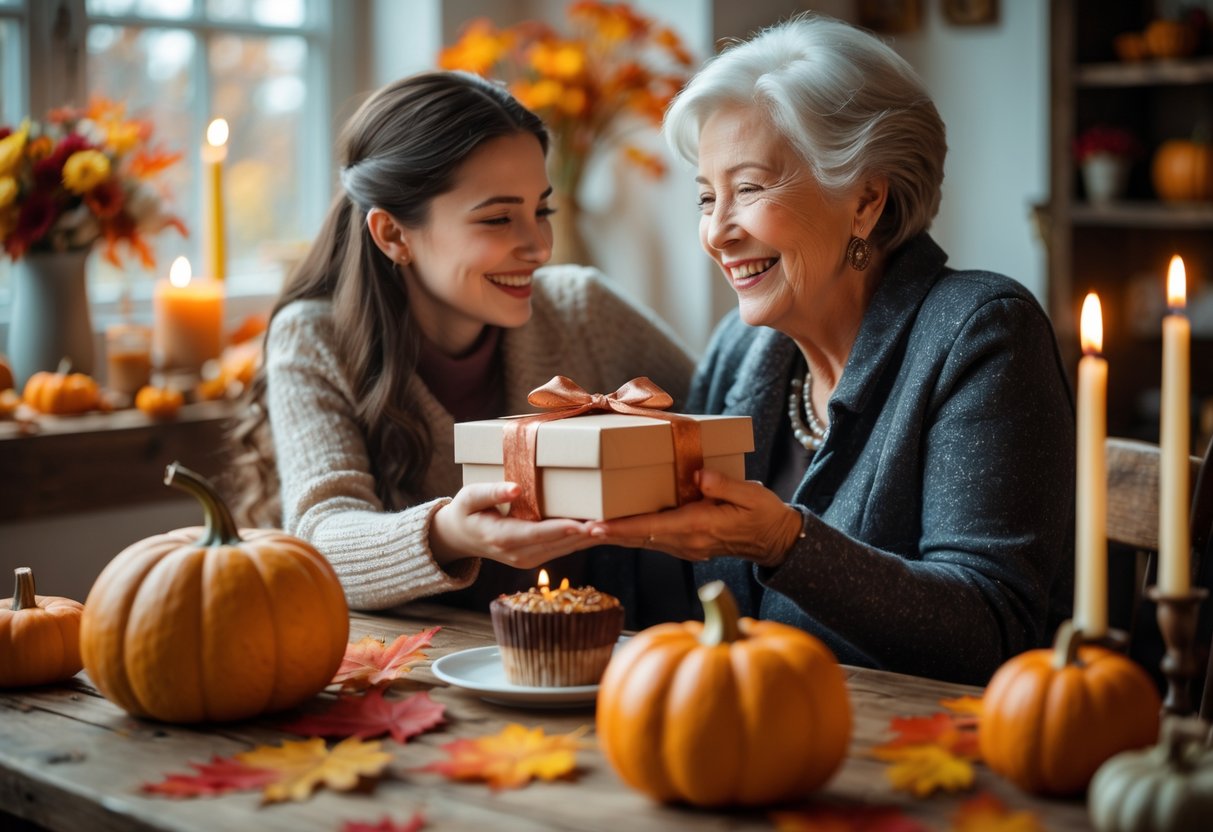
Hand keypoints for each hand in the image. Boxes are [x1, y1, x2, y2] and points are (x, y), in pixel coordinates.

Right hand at [430, 481, 596, 568]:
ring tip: (613, 525)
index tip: (582, 523)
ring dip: (588, 538)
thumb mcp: (469, 497)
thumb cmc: (465, 511)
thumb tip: (515, 488)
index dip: (561, 529)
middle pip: (558, 544)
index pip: (537, 534)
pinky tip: (600, 529)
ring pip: (565, 548)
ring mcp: (528, 559)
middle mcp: (518, 554)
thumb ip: (491, 492)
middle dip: (584, 534)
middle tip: (611, 522)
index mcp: (502, 538)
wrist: (460, 538)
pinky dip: (582, 539)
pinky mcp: (536, 558)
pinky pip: (564, 549)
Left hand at [588, 469, 803, 567]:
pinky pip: (652, 540)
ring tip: (586, 526)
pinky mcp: (686, 545)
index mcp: (699, 527)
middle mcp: (687, 541)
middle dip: (607, 533)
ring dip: (615, 535)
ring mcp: (685, 546)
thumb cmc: (764, 514)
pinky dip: (631, 534)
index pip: (651, 528)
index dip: (620, 528)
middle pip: (638, 538)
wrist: (775, 540)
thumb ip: (724, 484)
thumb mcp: (751, 494)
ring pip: (642, 541)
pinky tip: (614, 527)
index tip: (594, 526)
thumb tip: (698, 475)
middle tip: (574, 526)